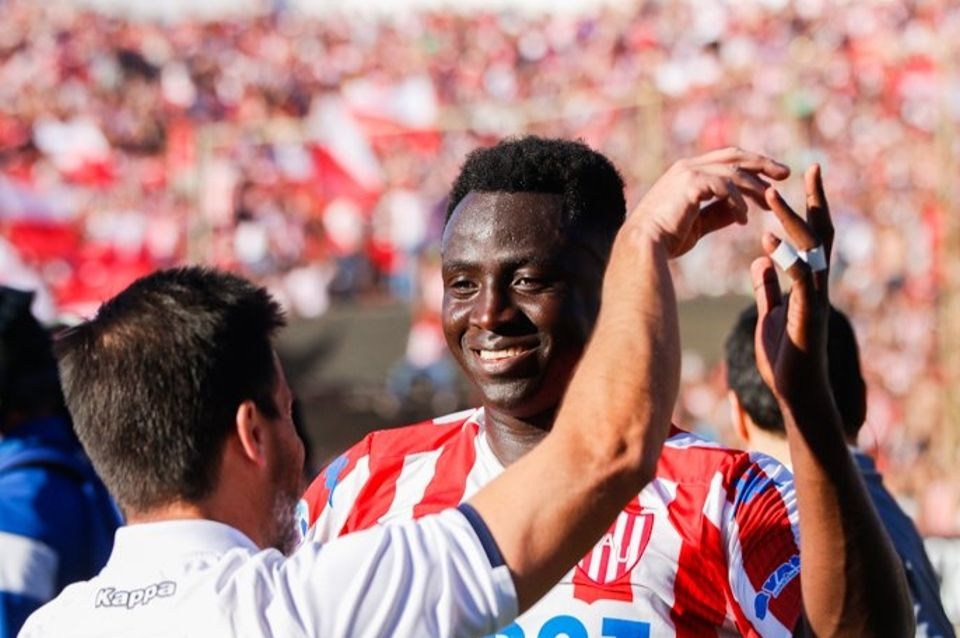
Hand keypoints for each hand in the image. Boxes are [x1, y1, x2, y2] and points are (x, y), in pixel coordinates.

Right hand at [629, 147, 790, 256]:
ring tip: (769, 205)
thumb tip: (742, 211)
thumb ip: (718, 213)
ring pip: (733, 172)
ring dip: (755, 188)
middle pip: (734, 156)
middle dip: (762, 164)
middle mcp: (687, 166)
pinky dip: (738, 203)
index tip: (771, 179)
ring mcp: (688, 172)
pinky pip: (725, 187)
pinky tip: (744, 219)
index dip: (750, 166)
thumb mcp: (698, 224)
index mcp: (687, 172)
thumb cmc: (666, 239)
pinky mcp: (690, 183)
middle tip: (785, 174)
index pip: (725, 160)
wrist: (643, 245)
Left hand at [751, 164, 834, 407]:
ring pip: (811, 251)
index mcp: (807, 283)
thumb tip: (759, 262)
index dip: (806, 210)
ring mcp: (816, 298)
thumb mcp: (770, 315)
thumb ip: (769, 288)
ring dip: (792, 222)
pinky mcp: (809, 314)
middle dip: (816, 202)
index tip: (797, 181)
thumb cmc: (785, 357)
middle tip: (809, 169)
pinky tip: (768, 242)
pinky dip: (786, 258)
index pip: (810, 238)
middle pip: (821, 235)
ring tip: (772, 196)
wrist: (796, 394)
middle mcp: (817, 284)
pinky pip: (800, 279)